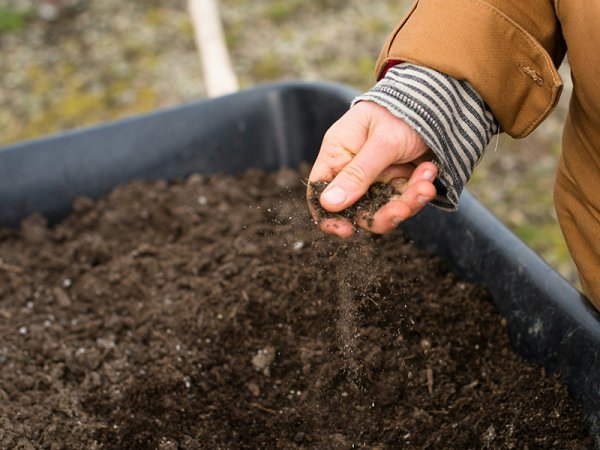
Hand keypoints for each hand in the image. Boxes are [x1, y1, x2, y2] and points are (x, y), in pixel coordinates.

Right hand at [307, 101, 436, 237]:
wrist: (437, 99)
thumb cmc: (401, 111)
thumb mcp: (382, 142)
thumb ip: (358, 173)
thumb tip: (328, 204)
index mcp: (337, 153)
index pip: (320, 191)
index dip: (328, 216)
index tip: (347, 231)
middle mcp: (353, 168)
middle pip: (357, 208)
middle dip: (382, 213)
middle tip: (403, 209)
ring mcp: (376, 177)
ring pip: (384, 208)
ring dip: (407, 202)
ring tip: (426, 186)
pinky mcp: (398, 180)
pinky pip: (404, 199)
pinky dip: (419, 190)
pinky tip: (429, 171)